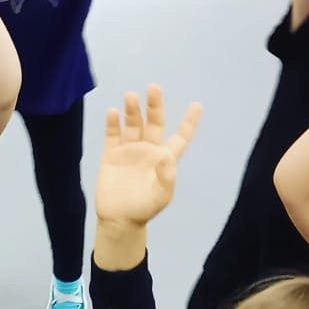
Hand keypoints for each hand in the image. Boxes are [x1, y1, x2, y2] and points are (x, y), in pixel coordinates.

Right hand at [94, 86, 201, 228]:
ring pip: (133, 124)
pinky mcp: (111, 155)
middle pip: (154, 122)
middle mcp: (148, 150)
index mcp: (164, 159)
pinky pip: (112, 134)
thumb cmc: (143, 210)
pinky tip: (113, 113)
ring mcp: (129, 150)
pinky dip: (113, 123)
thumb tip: (167, 155)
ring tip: (130, 97)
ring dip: (132, 110)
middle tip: (153, 88)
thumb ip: (166, 175)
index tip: (197, 105)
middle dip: (154, 105)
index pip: (180, 137)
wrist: (118, 219)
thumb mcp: (161, 195)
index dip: (189, 122)